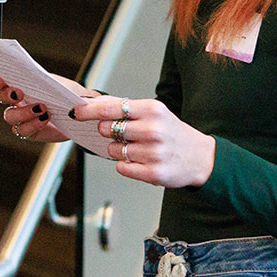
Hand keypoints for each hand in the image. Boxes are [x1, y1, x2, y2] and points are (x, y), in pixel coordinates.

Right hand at [0, 72, 79, 143]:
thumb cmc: (71, 95)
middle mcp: (19, 99)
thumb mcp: (64, 85)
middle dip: (7, 94)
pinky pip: (22, 130)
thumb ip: (53, 84)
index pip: (2, 79)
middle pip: (2, 97)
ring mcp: (22, 116)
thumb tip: (55, 94)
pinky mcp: (29, 131)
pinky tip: (45, 118)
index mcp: (22, 83)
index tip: (0, 79)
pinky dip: (33, 124)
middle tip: (19, 92)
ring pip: (10, 116)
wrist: (80, 114)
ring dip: (22, 111)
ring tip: (42, 108)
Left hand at [71, 95, 215, 187]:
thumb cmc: (172, 132)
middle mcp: (153, 130)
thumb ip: (123, 107)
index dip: (89, 110)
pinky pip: (121, 167)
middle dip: (108, 131)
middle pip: (107, 129)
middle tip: (123, 133)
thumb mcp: (154, 112)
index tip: (75, 111)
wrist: (201, 158)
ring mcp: (153, 153)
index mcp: (152, 109)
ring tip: (137, 148)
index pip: (111, 108)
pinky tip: (141, 161)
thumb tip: (91, 103)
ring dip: (118, 150)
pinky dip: (126, 165)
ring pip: (112, 150)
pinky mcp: (153, 173)